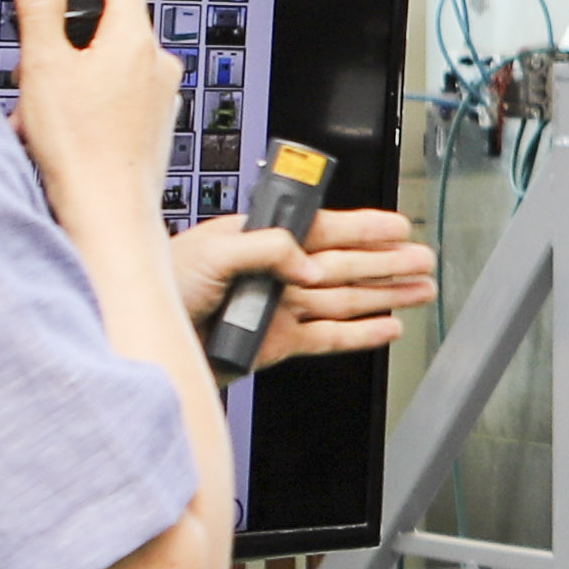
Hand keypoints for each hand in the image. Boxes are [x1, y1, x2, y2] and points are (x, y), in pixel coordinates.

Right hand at [6, 0, 180, 237]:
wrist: (107, 213)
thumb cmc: (79, 149)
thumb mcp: (43, 64)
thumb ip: (41, 5)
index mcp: (135, 40)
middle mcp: (157, 63)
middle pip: (112, 19)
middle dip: (67, 30)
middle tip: (33, 57)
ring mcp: (161, 95)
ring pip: (112, 59)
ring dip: (72, 68)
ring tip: (39, 101)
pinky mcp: (154, 123)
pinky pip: (120, 92)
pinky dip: (88, 96)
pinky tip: (60, 124)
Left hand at [170, 203, 439, 361]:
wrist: (144, 336)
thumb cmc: (162, 283)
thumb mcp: (211, 251)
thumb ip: (266, 249)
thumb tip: (309, 263)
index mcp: (261, 239)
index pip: (324, 229)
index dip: (364, 227)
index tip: (398, 225)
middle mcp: (276, 272)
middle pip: (346, 265)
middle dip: (388, 262)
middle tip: (423, 260)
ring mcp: (280, 308)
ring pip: (346, 300)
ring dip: (384, 296)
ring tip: (419, 291)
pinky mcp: (278, 343)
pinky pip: (328, 337)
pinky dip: (359, 334)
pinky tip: (386, 328)